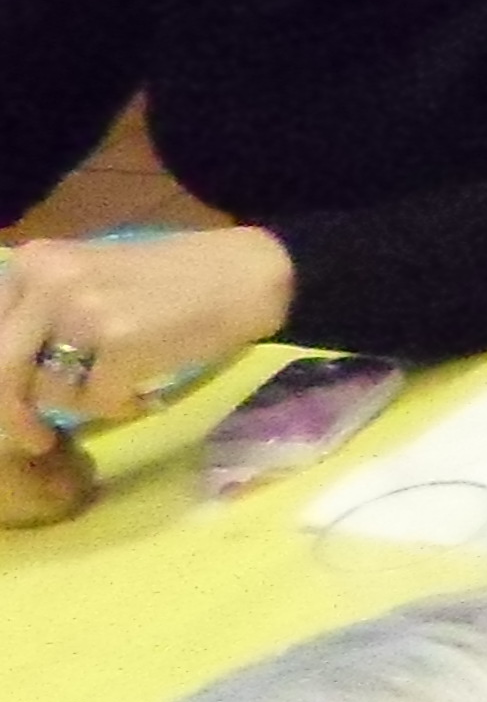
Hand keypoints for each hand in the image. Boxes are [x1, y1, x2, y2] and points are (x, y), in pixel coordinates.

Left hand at [0, 228, 294, 453]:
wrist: (248, 274)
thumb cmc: (170, 281)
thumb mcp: (86, 280)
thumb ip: (38, 314)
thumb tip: (4, 379)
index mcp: (34, 263)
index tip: (10, 407)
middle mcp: (47, 280)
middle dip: (11, 416)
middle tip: (34, 439)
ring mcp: (82, 309)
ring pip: (44, 392)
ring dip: (80, 405)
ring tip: (118, 389)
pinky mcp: (121, 341)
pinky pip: (95, 402)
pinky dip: (119, 406)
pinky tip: (144, 390)